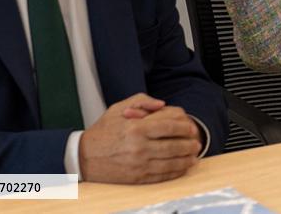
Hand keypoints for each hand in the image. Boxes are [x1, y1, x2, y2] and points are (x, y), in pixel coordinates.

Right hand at [78, 93, 201, 183]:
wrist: (83, 156)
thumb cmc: (103, 131)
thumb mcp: (119, 108)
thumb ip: (142, 101)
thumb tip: (163, 103)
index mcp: (137, 128)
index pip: (170, 126)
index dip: (184, 127)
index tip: (191, 127)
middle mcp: (139, 147)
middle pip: (174, 146)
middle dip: (189, 144)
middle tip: (196, 142)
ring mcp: (139, 164)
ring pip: (171, 162)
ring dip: (186, 159)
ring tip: (193, 156)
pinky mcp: (137, 178)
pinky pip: (162, 175)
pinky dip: (175, 172)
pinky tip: (182, 167)